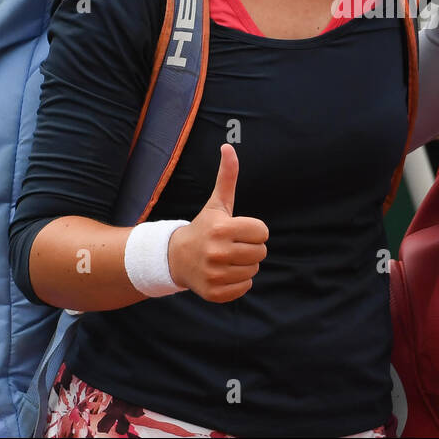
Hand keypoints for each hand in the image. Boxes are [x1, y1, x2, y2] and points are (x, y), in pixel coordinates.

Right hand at [167, 144, 267, 301]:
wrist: (175, 258)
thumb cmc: (204, 227)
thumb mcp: (217, 203)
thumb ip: (227, 176)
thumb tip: (228, 146)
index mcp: (222, 229)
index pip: (262, 232)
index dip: (253, 230)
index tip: (238, 230)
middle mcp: (217, 252)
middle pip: (261, 252)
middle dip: (251, 247)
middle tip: (233, 245)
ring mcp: (214, 274)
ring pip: (253, 270)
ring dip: (245, 265)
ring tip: (227, 259)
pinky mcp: (214, 293)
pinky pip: (244, 288)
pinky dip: (238, 282)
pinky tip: (223, 273)